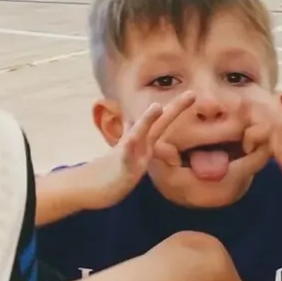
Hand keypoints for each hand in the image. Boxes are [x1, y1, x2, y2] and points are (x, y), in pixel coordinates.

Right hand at [84, 92, 194, 208]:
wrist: (88, 186)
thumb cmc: (111, 169)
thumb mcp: (127, 151)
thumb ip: (132, 135)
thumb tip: (133, 120)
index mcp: (142, 142)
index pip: (161, 123)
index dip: (176, 109)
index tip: (193, 94)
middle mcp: (137, 144)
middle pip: (158, 124)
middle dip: (174, 109)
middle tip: (193, 94)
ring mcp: (127, 154)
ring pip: (137, 136)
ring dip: (146, 121)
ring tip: (157, 107)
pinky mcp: (118, 168)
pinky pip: (123, 159)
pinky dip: (127, 149)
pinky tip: (131, 141)